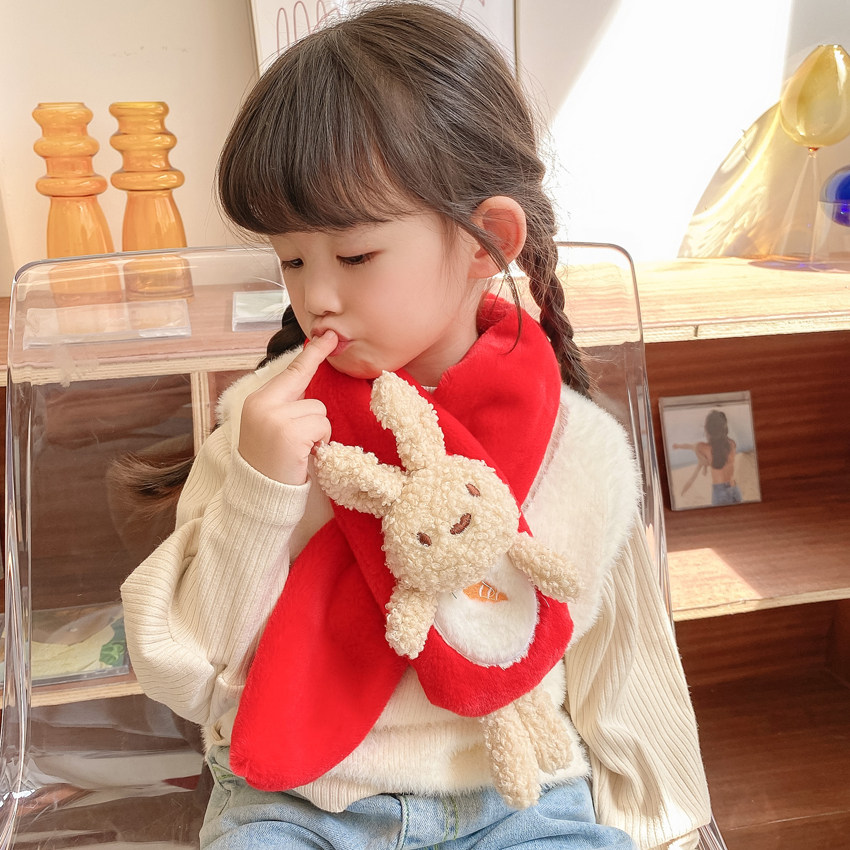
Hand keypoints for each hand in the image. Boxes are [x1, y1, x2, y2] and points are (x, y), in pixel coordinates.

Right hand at [238, 331, 336, 484]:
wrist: (258, 495)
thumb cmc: (269, 462)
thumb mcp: (270, 426)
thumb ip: (286, 404)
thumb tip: (308, 380)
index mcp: (257, 400)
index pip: (290, 371)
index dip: (311, 353)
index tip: (327, 335)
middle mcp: (263, 404)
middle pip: (308, 391)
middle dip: (313, 414)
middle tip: (307, 427)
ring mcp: (276, 417)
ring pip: (319, 410)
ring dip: (317, 432)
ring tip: (298, 450)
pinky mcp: (290, 433)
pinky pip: (322, 426)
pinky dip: (320, 442)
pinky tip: (304, 455)